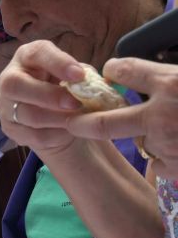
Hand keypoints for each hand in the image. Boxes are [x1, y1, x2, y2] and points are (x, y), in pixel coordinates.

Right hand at [0, 40, 84, 155]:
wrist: (52, 114)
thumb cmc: (65, 86)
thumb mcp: (73, 75)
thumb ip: (82, 75)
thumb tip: (92, 83)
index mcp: (27, 57)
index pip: (36, 53)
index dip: (57, 63)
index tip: (79, 75)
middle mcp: (9, 78)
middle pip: (15, 85)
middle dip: (49, 96)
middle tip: (76, 104)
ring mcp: (5, 105)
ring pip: (28, 114)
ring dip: (58, 119)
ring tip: (79, 121)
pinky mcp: (10, 128)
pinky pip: (34, 135)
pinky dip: (57, 135)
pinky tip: (70, 131)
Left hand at [66, 57, 177, 178]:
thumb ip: (167, 79)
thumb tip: (145, 77)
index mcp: (171, 84)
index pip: (125, 70)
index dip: (114, 70)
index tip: (108, 73)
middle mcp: (162, 115)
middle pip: (105, 122)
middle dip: (84, 123)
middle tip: (70, 123)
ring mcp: (166, 143)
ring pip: (139, 141)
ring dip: (148, 137)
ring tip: (172, 132)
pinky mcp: (173, 167)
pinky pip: (158, 162)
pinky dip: (166, 159)